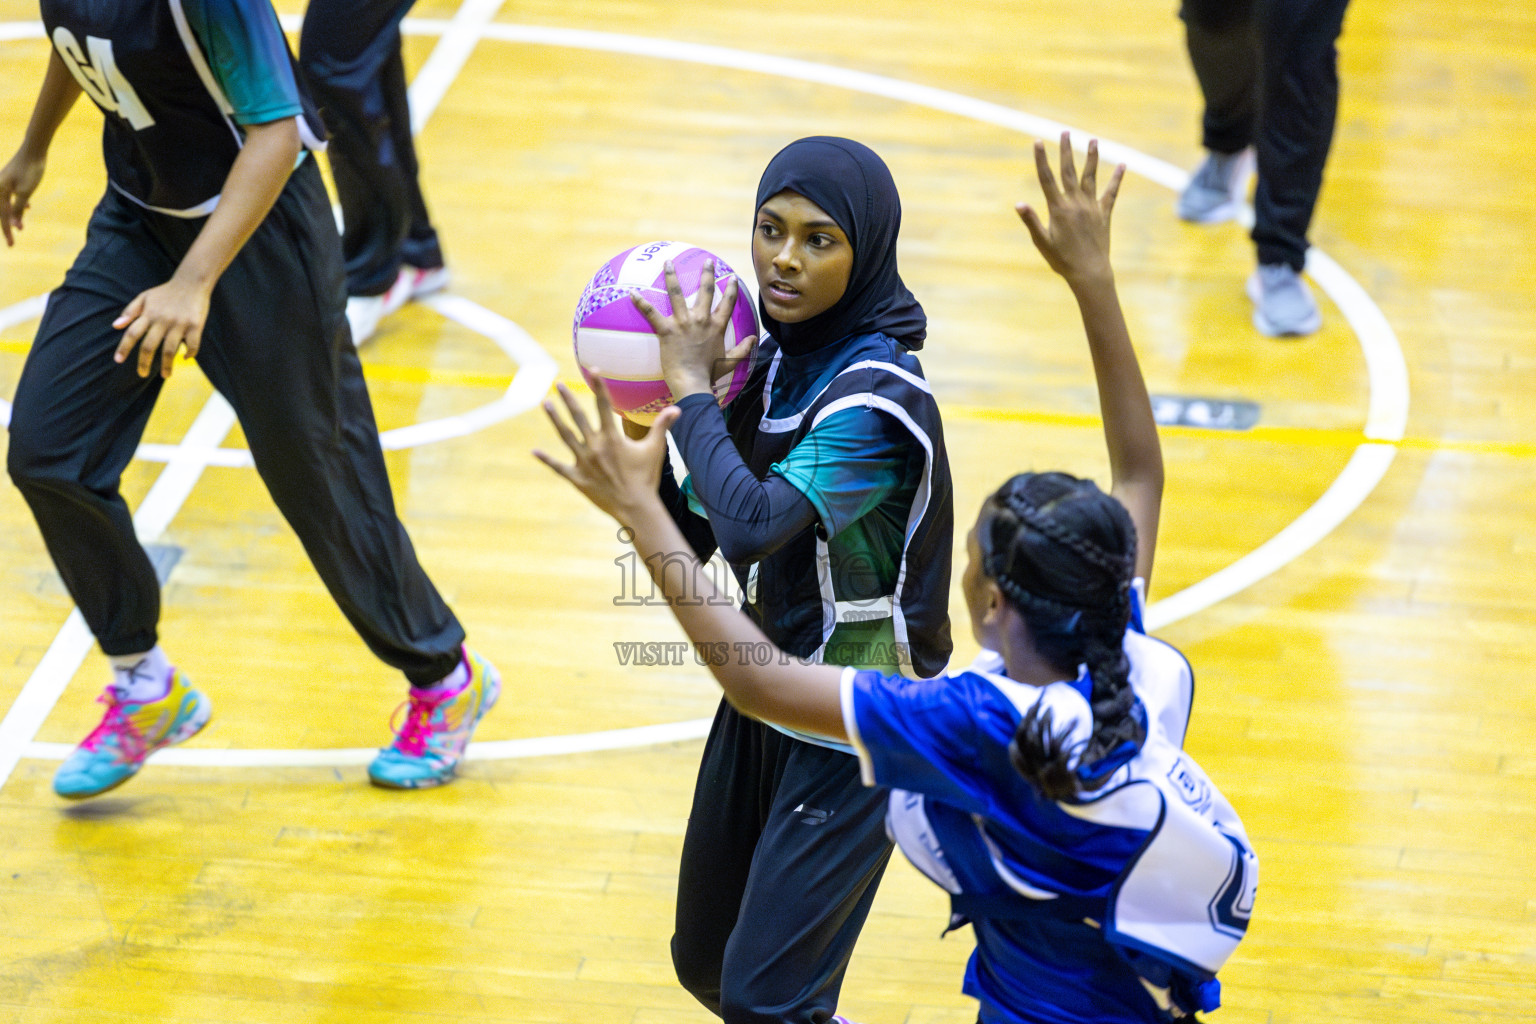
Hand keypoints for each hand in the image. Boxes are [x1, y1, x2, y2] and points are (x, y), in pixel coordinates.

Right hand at [0, 151, 44, 246]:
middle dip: (7, 226)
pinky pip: (11, 195)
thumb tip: (13, 224)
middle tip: (11, 242)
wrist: (33, 150)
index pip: (3, 216)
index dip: (7, 231)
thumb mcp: (25, 192)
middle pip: (1, 211)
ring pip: (6, 204)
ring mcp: (4, 182)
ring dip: (13, 216)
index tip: (11, 245)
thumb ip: (18, 208)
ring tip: (19, 227)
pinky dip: (17, 203)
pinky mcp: (11, 179)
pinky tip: (27, 207)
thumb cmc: (30, 170)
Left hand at [113, 274, 211, 377]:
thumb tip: (116, 326)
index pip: (132, 333)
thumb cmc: (166, 292)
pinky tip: (185, 357)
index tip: (118, 360)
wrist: (192, 282)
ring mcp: (179, 323)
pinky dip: (190, 353)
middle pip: (149, 346)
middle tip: (142, 374)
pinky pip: (192, 345)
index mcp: (149, 314)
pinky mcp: (195, 325)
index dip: (124, 347)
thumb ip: (130, 311)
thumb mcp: (145, 297)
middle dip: (144, 363)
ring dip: (167, 365)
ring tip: (165, 375)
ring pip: (170, 350)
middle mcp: (163, 320)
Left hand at [536, 378, 677, 526]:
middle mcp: (594, 446)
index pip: (603, 405)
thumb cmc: (646, 478)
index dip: (599, 386)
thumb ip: (662, 426)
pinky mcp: (577, 478)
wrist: (635, 508)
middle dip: (568, 399)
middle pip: (578, 417)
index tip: (593, 370)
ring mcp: (583, 462)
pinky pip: (559, 467)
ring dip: (554, 419)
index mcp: (611, 438)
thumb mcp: (655, 449)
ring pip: (565, 436)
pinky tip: (534, 451)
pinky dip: (547, 459)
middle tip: (558, 385)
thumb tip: (677, 408)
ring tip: (545, 404)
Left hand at [629, 259, 746, 400]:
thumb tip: (754, 339)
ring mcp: (683, 323)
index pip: (727, 304)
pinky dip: (641, 303)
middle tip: (708, 260)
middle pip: (706, 291)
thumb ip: (743, 349)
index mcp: (716, 327)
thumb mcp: (730, 362)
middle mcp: (701, 320)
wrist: (693, 383)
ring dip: (672, 276)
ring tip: (668, 263)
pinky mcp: (667, 330)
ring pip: (676, 294)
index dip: (731, 289)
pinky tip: (632, 293)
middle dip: (707, 273)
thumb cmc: (709, 374)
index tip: (731, 277)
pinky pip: (651, 313)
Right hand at [1016, 132, 1124, 288]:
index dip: (1042, 159)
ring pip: (1091, 176)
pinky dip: (1117, 179)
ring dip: (1092, 157)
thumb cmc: (1062, 260)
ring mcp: (1092, 207)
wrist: (1090, 273)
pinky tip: (1122, 165)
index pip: (1047, 179)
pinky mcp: (1104, 214)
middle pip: (1069, 171)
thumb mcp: (1042, 242)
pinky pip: (1112, 193)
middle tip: (1065, 132)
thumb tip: (1019, 204)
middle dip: (1066, 150)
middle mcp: (1076, 203)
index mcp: (1059, 209)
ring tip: (1092, 140)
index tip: (1038, 142)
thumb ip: (1031, 221)